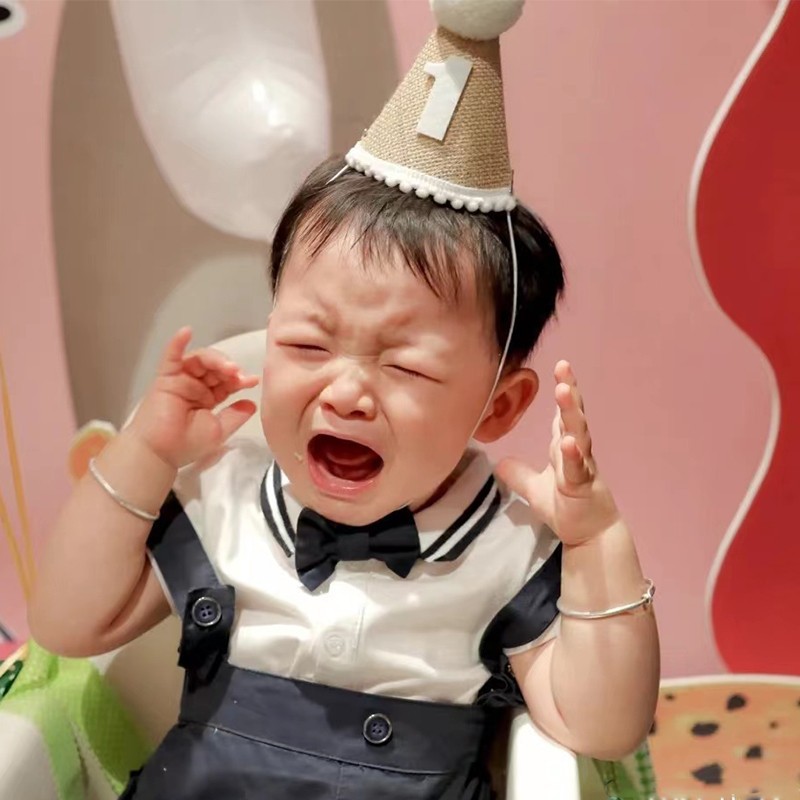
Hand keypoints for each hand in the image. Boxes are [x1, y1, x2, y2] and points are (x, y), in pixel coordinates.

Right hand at [127, 327, 259, 467]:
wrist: (159, 453)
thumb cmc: (186, 445)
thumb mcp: (219, 431)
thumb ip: (236, 416)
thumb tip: (251, 403)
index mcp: (208, 398)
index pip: (227, 382)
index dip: (239, 379)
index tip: (252, 380)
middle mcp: (195, 386)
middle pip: (215, 367)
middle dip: (228, 369)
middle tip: (237, 374)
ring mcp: (180, 380)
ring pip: (199, 360)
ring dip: (215, 359)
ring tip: (227, 367)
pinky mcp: (165, 378)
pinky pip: (171, 357)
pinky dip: (177, 343)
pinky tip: (186, 332)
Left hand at [496, 361, 619, 545]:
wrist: (590, 536)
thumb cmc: (567, 508)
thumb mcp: (535, 489)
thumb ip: (519, 474)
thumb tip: (499, 463)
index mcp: (565, 447)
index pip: (563, 414)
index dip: (563, 390)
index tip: (559, 365)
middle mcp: (576, 451)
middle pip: (573, 415)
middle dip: (569, 390)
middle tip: (564, 366)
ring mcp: (582, 467)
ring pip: (578, 434)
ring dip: (572, 413)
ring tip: (564, 392)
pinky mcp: (583, 486)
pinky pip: (577, 468)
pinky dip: (573, 455)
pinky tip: (568, 442)